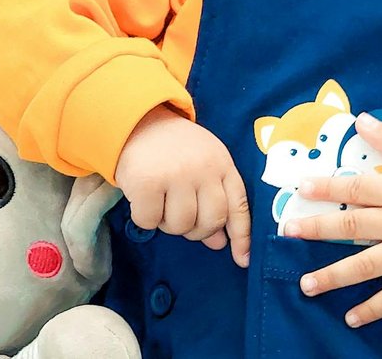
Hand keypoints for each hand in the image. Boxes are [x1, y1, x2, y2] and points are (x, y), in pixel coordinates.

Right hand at [114, 105, 250, 267]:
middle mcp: (204, 169)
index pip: (239, 205)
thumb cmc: (175, 149)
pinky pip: (150, 221)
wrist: (138, 121)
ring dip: (168, 224)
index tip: (242, 260)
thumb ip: (214, 201)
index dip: (242, 236)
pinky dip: (145, 218)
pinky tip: (144, 199)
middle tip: (181, 215)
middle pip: (210, 222)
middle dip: (196, 230)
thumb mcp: (203, 166)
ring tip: (162, 202)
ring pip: (180, 226)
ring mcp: (177, 175)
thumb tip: (219, 243)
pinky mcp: (148, 182)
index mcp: (222, 164)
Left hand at [284, 113, 381, 326]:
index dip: (327, 188)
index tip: (301, 188)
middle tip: (288, 233)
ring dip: (334, 276)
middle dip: (317, 230)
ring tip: (306, 285)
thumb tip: (361, 119)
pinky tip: (351, 318)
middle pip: (352, 228)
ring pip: (366, 266)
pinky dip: (373, 308)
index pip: (355, 189)